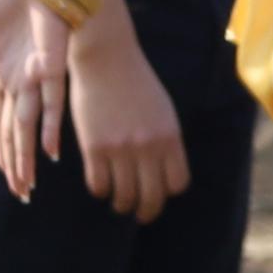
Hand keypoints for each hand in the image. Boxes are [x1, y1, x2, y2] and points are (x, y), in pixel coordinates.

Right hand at [0, 0, 80, 198]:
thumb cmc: (5, 0)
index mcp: (1, 78)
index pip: (0, 124)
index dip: (3, 150)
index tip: (7, 175)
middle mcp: (19, 84)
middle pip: (15, 134)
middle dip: (16, 164)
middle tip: (20, 194)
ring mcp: (35, 78)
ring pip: (29, 127)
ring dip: (28, 155)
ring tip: (28, 184)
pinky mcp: (50, 66)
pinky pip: (49, 102)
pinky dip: (49, 127)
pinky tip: (50, 151)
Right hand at [62, 11, 189, 221]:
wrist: (105, 58)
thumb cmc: (135, 82)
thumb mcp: (162, 110)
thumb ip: (165, 139)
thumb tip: (164, 167)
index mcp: (170, 137)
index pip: (177, 183)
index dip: (168, 193)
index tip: (160, 194)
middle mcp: (149, 147)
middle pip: (153, 196)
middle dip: (147, 211)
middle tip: (140, 214)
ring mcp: (121, 148)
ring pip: (124, 195)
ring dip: (122, 204)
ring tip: (118, 203)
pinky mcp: (94, 147)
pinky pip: (99, 184)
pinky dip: (101, 191)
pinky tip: (100, 187)